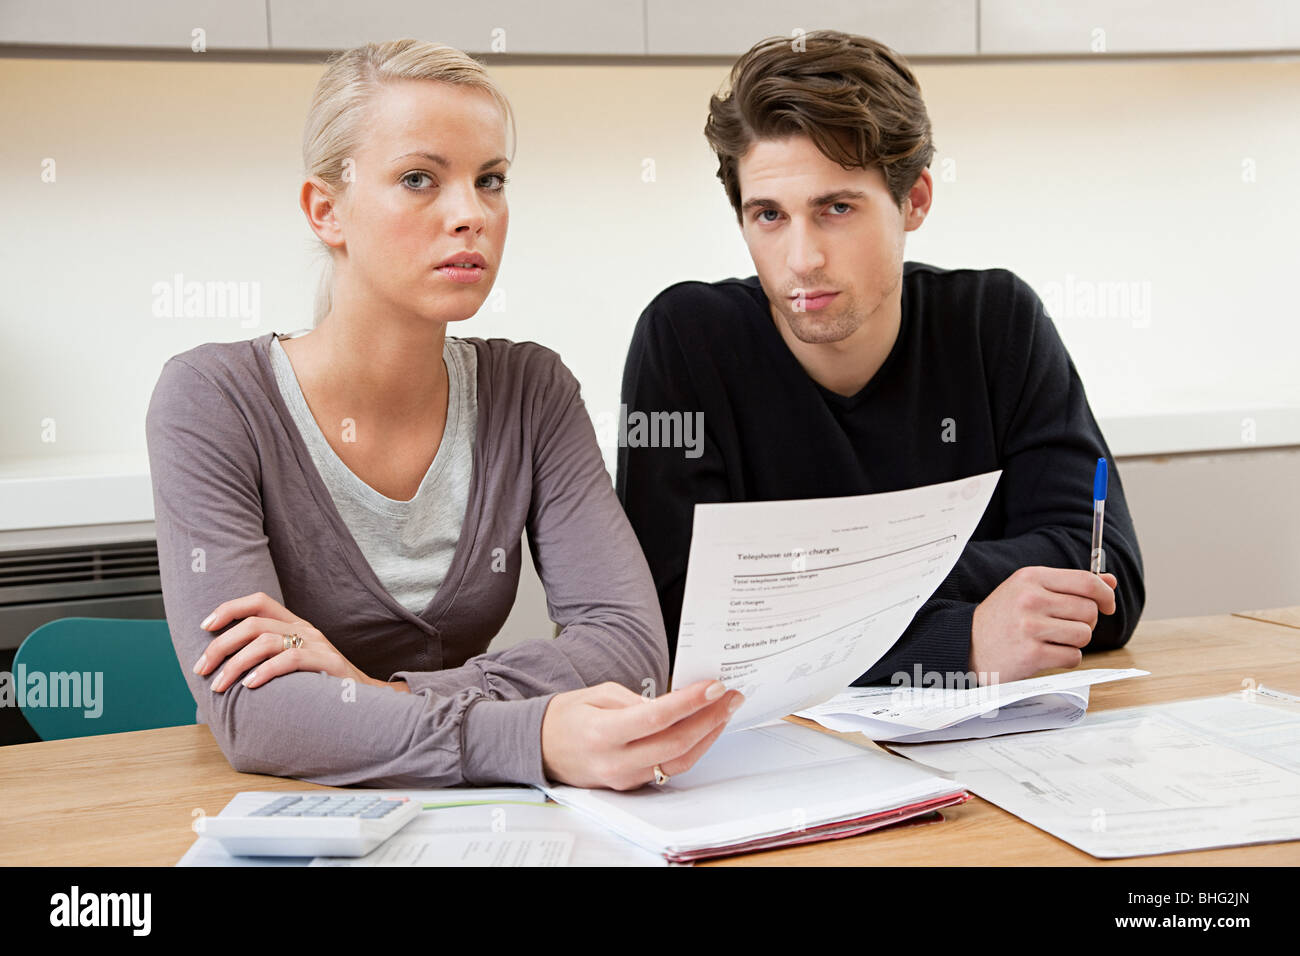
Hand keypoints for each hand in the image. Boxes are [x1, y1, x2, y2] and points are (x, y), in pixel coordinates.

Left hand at [191, 591, 398, 692]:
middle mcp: (304, 629)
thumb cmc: (322, 686)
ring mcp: (316, 644)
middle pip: (253, 623)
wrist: (366, 701)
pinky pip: (289, 659)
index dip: (229, 608)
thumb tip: (223, 666)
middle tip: (202, 668)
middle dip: (220, 645)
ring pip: (265, 641)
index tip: (204, 627)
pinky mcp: (326, 662)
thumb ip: (268, 657)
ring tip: (220, 685)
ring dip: (235, 663)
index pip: (259, 601)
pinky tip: (249, 685)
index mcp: (295, 625)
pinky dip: (264, 671)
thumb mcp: (295, 664)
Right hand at [540, 679, 742, 789]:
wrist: (539, 748)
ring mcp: (624, 779)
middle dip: (710, 718)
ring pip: (678, 761)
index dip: (690, 702)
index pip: (656, 718)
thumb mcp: (597, 695)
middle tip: (730, 696)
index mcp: (603, 733)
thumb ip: (635, 701)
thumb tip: (672, 706)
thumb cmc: (566, 717)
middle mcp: (615, 761)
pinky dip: (691, 748)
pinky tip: (704, 730)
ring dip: (708, 735)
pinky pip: (669, 768)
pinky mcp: (632, 785)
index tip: (713, 686)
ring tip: (725, 711)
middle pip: (675, 743)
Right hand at [970, 568, 1117, 684]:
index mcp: (1031, 577)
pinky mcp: (1032, 654)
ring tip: (1054, 639)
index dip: (1105, 594)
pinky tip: (1048, 653)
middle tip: (1067, 625)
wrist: (967, 644)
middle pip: (1089, 610)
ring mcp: (1030, 627)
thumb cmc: (1003, 617)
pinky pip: (1073, 656)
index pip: (1086, 581)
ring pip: (1084, 634)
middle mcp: (1030, 599)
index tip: (1107, 604)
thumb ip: (1069, 585)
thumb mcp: (1028, 590)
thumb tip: (1110, 581)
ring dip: (1076, 641)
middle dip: (1086, 621)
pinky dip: (1067, 658)